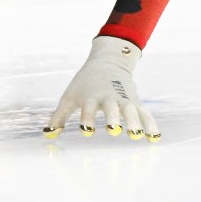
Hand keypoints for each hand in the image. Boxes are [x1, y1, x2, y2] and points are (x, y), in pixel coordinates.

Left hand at [44, 36, 159, 141]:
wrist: (107, 63)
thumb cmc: (83, 85)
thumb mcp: (69, 97)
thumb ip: (59, 117)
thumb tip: (47, 135)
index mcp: (90, 96)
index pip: (88, 107)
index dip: (87, 117)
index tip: (86, 130)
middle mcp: (108, 97)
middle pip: (111, 108)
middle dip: (112, 118)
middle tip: (113, 130)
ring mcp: (124, 99)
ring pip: (131, 110)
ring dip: (134, 122)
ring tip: (135, 135)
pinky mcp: (135, 102)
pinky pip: (145, 113)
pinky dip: (150, 124)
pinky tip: (154, 138)